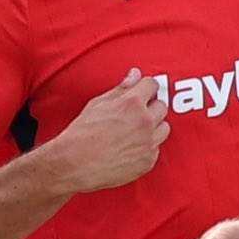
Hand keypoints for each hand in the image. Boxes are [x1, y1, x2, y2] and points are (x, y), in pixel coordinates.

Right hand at [49, 70, 168, 193]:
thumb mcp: (98, 104)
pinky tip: (131, 147)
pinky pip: (156, 149)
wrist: (74, 164)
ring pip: (164, 128)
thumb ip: (121, 89)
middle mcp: (144, 122)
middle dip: (151, 107)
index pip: (152, 85)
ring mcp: (148, 143)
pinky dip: (147, 147)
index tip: (142, 91)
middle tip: (136, 113)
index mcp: (132, 103)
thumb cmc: (82, 133)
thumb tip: (135, 75)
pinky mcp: (147, 161)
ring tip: (136, 131)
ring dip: (154, 127)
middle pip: (162, 106)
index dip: (145, 87)